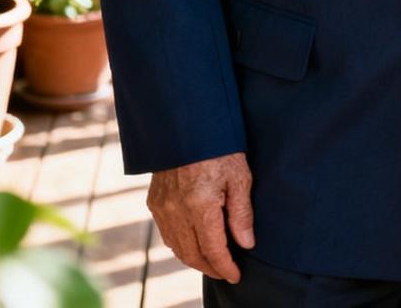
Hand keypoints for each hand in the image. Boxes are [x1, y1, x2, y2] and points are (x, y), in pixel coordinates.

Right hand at [147, 152, 254, 282]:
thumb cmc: (219, 147)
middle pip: (193, 255)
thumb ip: (241, 213)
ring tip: (213, 261)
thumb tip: (246, 244)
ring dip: (194, 259)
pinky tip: (193, 242)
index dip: (225, 267)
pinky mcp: (154, 201)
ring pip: (177, 247)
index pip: (213, 250)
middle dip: (211, 268)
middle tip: (226, 271)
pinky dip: (180, 244)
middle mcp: (176, 211)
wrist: (188, 123)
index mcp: (200, 206)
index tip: (236, 275)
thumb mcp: (239, 176)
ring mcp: (162, 207)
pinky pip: (166, 234)